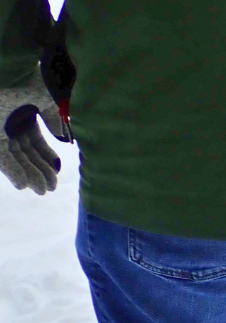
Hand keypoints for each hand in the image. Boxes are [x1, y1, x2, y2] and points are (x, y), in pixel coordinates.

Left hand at [1, 71, 68, 194]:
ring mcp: (1, 128)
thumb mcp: (50, 100)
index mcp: (25, 113)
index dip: (47, 158)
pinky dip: (12, 170)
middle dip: (39, 171)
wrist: (11, 72)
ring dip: (28, 174)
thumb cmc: (32, 79)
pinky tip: (23, 185)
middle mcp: (11, 122)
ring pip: (15, 156)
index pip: (36, 142)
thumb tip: (64, 138)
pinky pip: (1, 156)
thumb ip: (57, 120)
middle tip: (50, 189)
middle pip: (26, 152)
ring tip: (41, 191)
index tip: (56, 173)